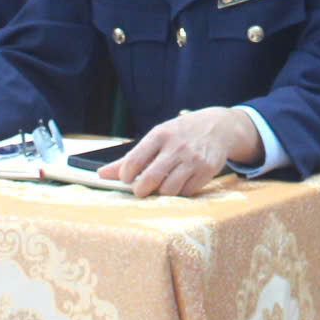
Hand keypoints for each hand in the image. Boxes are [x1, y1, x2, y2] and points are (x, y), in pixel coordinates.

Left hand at [97, 107, 259, 198]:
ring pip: (168, 190)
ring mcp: (193, 159)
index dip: (124, 175)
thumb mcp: (157, 137)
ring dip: (161, 192)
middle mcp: (177, 146)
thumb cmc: (180, 134)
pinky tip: (180, 182)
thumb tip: (101, 174)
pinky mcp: (207, 170)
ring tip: (162, 185)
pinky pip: (187, 193)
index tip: (126, 177)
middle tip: (141, 189)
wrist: (219, 126)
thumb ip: (129, 158)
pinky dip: (180, 192)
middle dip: (140, 190)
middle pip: (150, 179)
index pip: (133, 160)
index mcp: (160, 134)